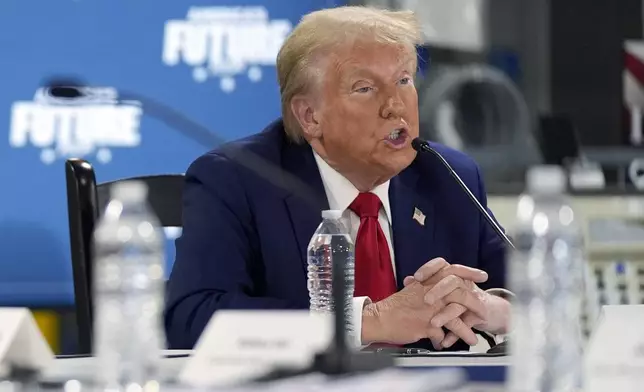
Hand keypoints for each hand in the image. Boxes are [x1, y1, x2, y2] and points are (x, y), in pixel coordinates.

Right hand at [361, 258, 488, 347]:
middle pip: (459, 292)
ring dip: (466, 329)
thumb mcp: (411, 290)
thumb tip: (436, 287)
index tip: (480, 275)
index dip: (468, 272)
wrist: (379, 318)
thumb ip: (426, 287)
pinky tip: (448, 345)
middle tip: (484, 309)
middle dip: (475, 301)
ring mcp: (429, 309)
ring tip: (472, 338)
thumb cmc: (393, 306)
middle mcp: (430, 292)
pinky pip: (444, 334)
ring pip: (455, 316)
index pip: (451, 270)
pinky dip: (447, 341)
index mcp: (427, 282)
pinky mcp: (426, 324)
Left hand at [405, 258, 509, 346]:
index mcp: (452, 275)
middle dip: (438, 290)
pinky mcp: (480, 313)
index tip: (417, 277)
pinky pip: (467, 323)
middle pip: (452, 280)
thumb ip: (426, 285)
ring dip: (446, 314)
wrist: (485, 310)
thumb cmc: (459, 299)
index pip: (441, 264)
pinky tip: (445, 341)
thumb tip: (408, 280)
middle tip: (426, 301)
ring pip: (460, 302)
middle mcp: (464, 283)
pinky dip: (455, 334)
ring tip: (433, 324)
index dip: (429, 269)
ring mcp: (473, 297)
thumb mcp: (442, 291)